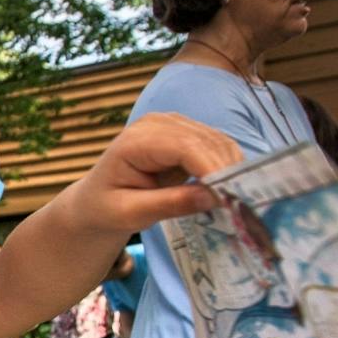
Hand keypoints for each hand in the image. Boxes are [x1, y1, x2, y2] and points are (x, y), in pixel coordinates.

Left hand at [73, 113, 239, 232]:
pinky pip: (217, 146)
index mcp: (135, 141)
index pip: (184, 147)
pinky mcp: (187, 133)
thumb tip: (211, 197)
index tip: (227, 196)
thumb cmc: (107, 207)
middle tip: (239, 204)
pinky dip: (227, 166)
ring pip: (218, 141)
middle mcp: (156, 124)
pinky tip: (225, 189)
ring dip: (231, 169)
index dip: (211, 168)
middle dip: (226, 171)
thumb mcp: (130, 213)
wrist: (98, 199)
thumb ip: (168, 204)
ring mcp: (173, 125)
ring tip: (233, 200)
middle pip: (206, 141)